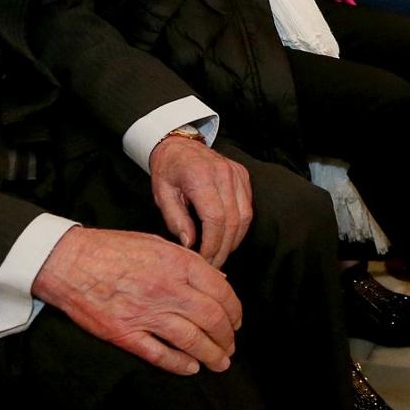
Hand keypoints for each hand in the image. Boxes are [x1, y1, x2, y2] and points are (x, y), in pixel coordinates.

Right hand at [32, 226, 242, 375]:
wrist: (68, 261)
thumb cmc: (113, 248)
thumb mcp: (158, 243)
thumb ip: (189, 263)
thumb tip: (218, 282)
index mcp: (178, 264)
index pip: (221, 291)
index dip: (235, 310)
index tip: (237, 320)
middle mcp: (167, 289)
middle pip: (211, 318)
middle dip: (227, 336)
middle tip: (231, 345)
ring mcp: (145, 313)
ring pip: (191, 340)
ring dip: (211, 354)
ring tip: (221, 362)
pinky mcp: (124, 333)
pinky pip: (159, 354)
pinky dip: (179, 364)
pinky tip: (191, 368)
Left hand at [149, 135, 253, 267]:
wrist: (179, 144)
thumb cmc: (167, 170)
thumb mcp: (162, 195)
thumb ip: (176, 220)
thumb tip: (190, 244)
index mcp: (201, 177)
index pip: (215, 219)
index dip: (212, 244)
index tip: (204, 260)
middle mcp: (223, 173)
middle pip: (233, 221)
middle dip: (224, 248)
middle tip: (213, 265)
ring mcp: (236, 173)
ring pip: (245, 216)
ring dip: (234, 240)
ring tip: (221, 254)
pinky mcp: (243, 175)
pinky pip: (247, 206)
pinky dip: (240, 226)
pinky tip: (228, 237)